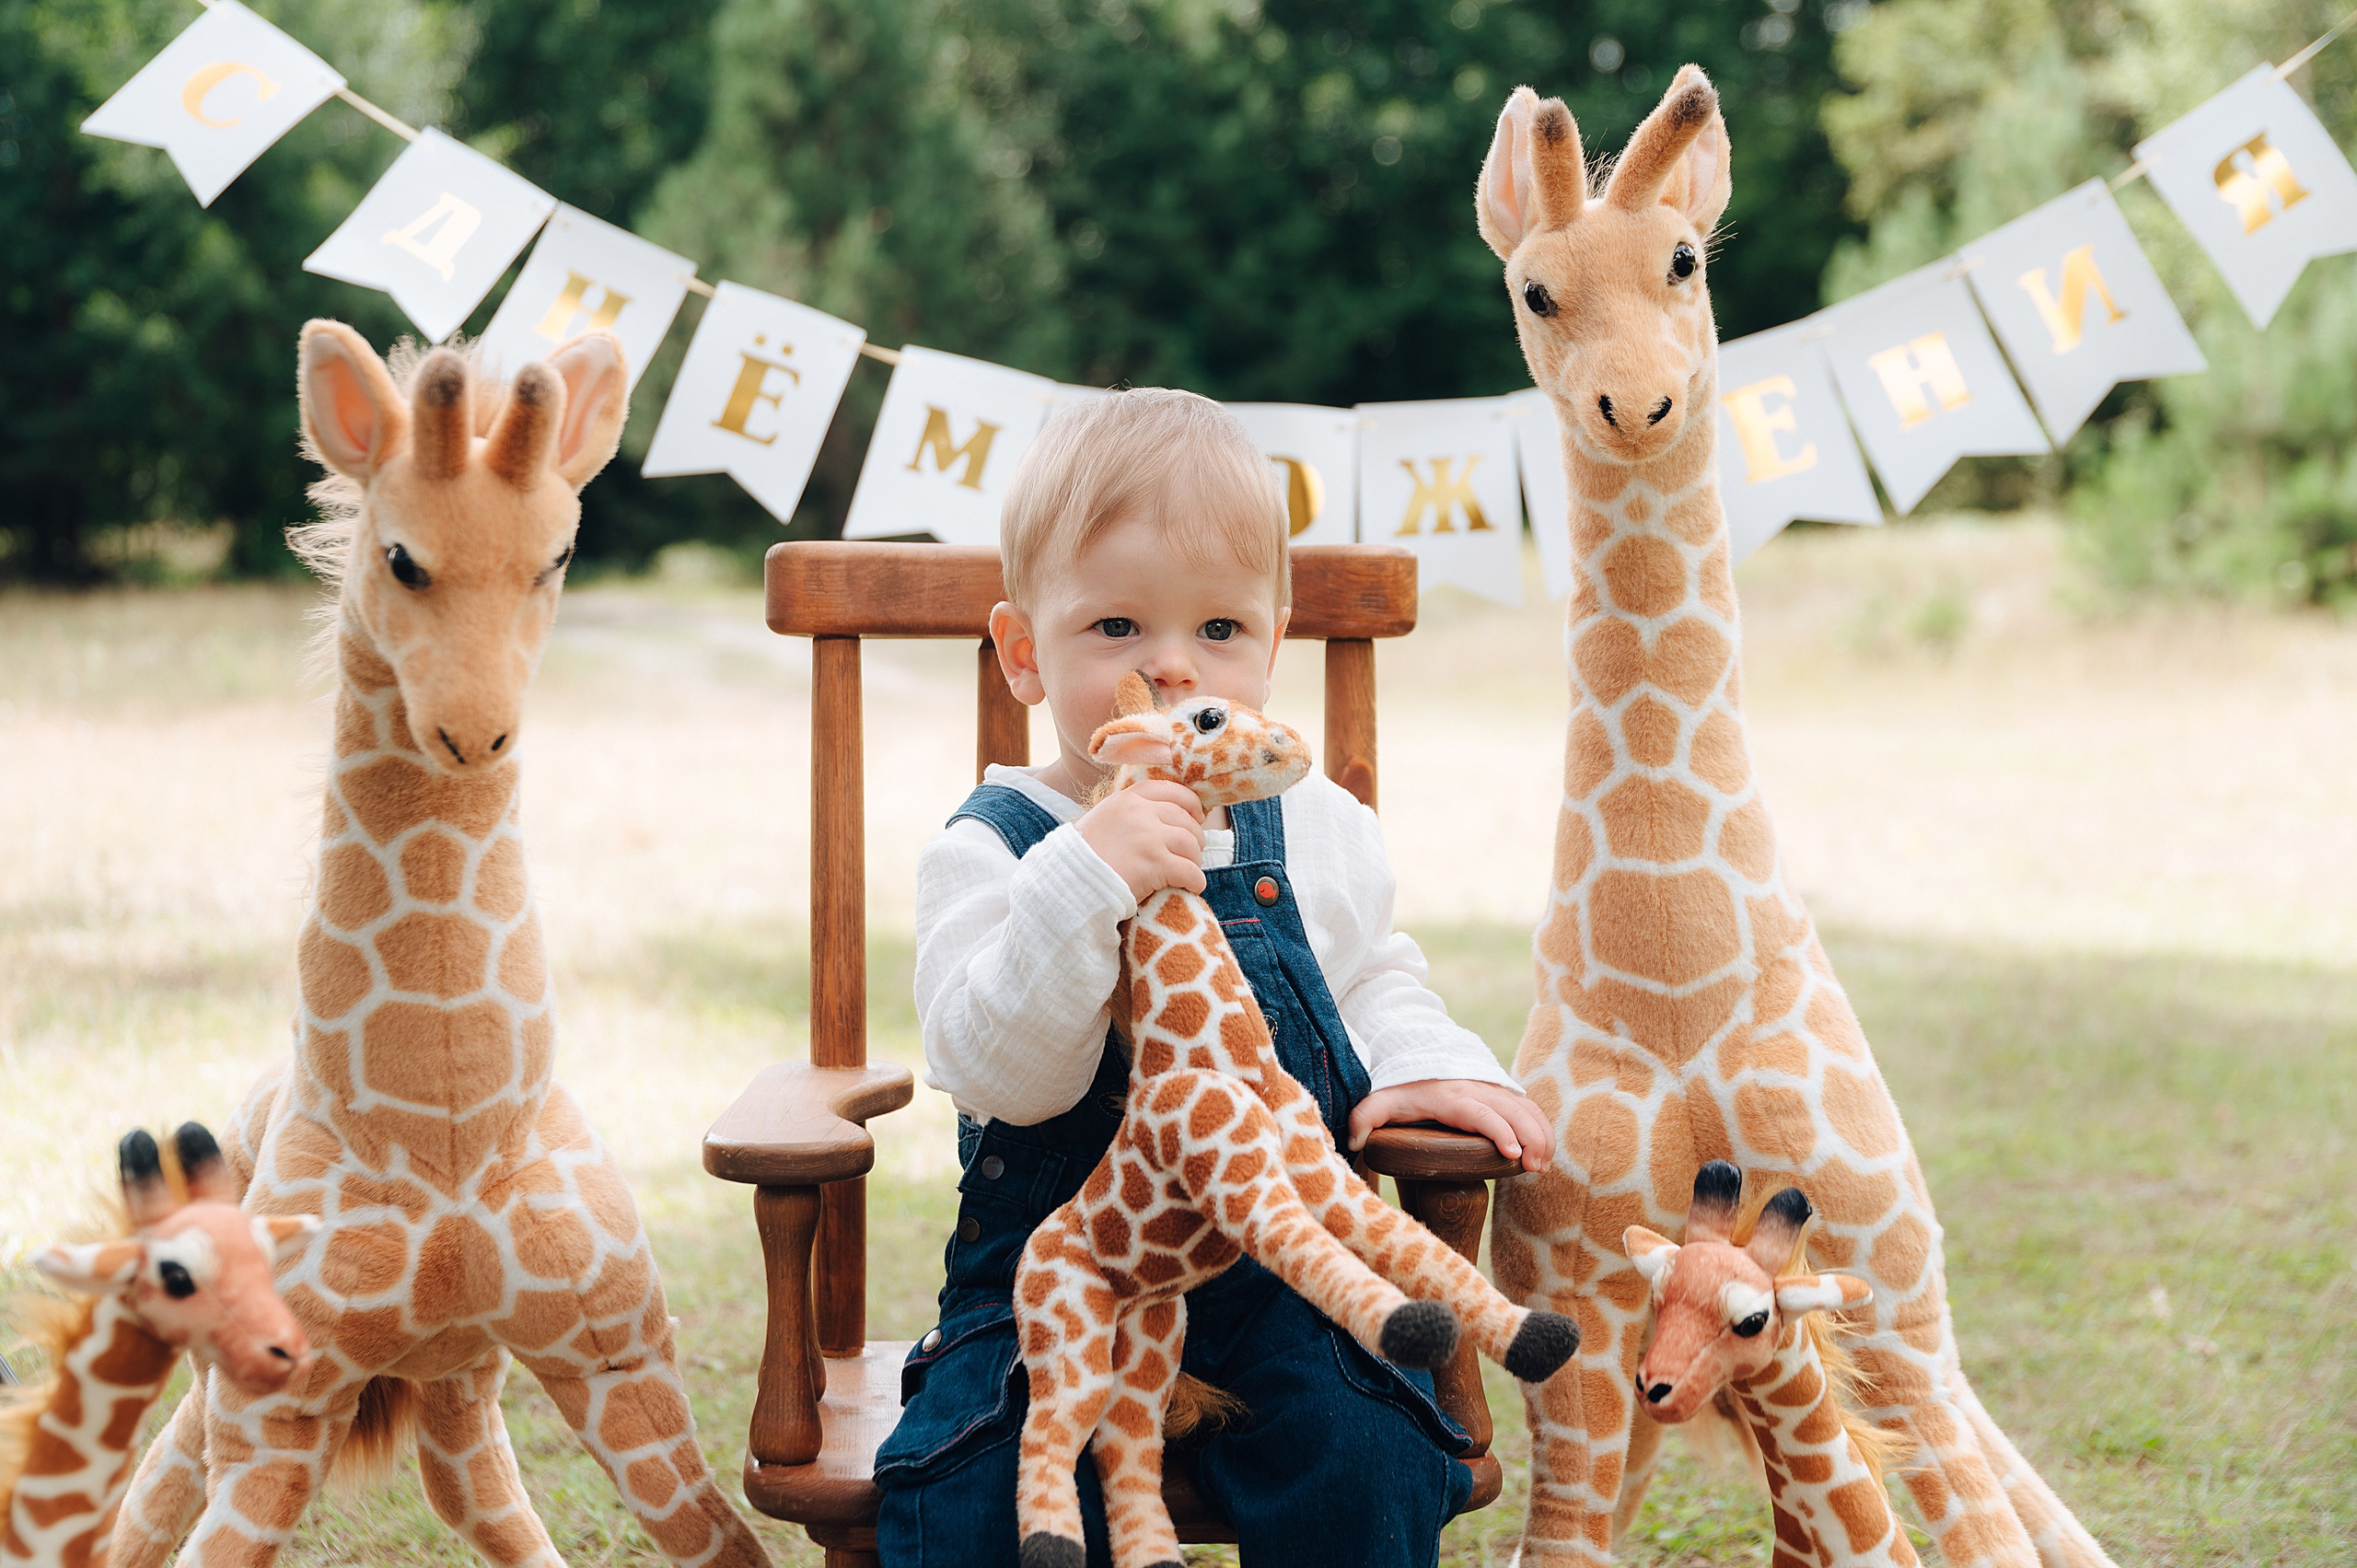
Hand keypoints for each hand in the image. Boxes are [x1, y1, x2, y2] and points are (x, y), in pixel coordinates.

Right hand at [1078, 780, 1205, 903]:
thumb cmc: (1083, 857)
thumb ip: (1129, 814)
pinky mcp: (1156, 864)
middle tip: (1192, 852)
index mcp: (1127, 799)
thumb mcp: (1102, 820)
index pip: (1170, 790)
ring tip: (1188, 871)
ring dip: (1195, 860)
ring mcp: (1149, 837)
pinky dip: (1196, 881)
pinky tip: (1192, 887)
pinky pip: (1190, 871)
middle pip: (1185, 819)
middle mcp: (1140, 813)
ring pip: (1191, 844)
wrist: (1069, 882)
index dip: (1190, 803)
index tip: (1197, 816)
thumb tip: (1161, 818)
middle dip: (1194, 837)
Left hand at [1346, 1079, 1553, 1172]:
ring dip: (1540, 1135)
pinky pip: (1529, 1108)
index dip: (1497, 1131)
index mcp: (1450, 1096)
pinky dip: (1541, 1128)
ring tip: (1542, 1166)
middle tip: (1535, 1168)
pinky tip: (1544, 1155)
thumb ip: (1364, 1117)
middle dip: (1529, 1138)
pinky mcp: (1502, 1096)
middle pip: (1511, 1111)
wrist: (1419, 1057)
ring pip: (1525, 1109)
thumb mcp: (1380, 1100)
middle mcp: (1476, 1091)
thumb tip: (1353, 1141)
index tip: (1511, 1153)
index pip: (1479, 1112)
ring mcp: (1492, 1092)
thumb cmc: (1401, 1088)